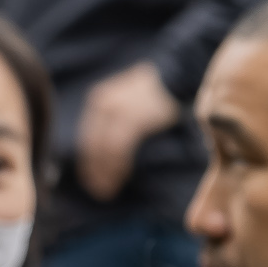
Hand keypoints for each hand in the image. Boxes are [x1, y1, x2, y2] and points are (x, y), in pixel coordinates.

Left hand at [75, 62, 180, 201]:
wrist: (179, 74)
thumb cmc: (158, 92)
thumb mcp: (129, 101)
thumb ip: (117, 121)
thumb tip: (108, 153)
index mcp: (100, 100)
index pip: (88, 138)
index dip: (88, 162)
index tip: (90, 180)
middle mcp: (102, 105)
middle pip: (92, 146)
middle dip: (94, 171)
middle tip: (99, 192)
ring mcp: (115, 111)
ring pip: (103, 150)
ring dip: (105, 173)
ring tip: (109, 191)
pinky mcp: (130, 118)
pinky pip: (118, 149)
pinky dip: (117, 166)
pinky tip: (120, 177)